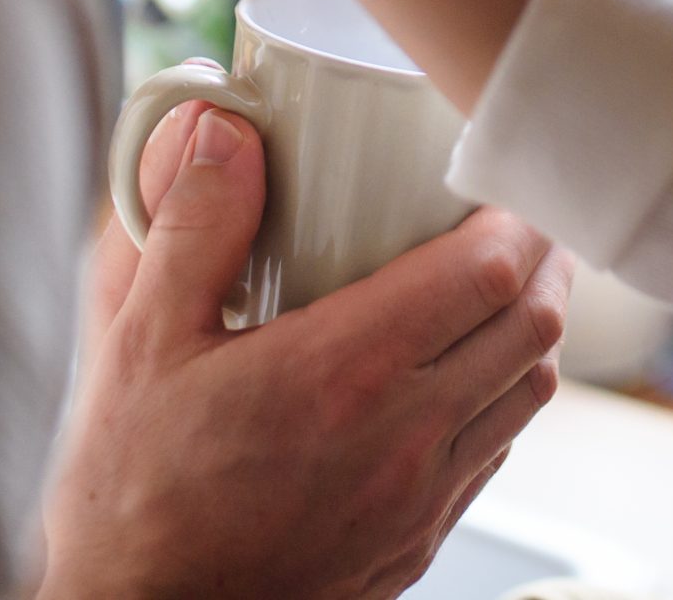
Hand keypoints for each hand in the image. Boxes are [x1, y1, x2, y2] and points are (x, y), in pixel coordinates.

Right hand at [41, 90, 571, 599]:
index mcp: (342, 374)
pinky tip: (462, 372)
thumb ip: (189, 226)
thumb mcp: (137, 344)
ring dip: (531, 328)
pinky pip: (494, 454)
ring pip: (528, 395)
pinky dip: (501, 398)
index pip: (488, 274)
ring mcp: (417, 502)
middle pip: (532, 327)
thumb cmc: (130, 495)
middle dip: (542, 258)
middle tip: (521, 216)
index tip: (500, 180)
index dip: (516, 215)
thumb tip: (223, 129)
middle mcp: (400, 440)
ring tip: (505, 284)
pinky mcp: (414, 545)